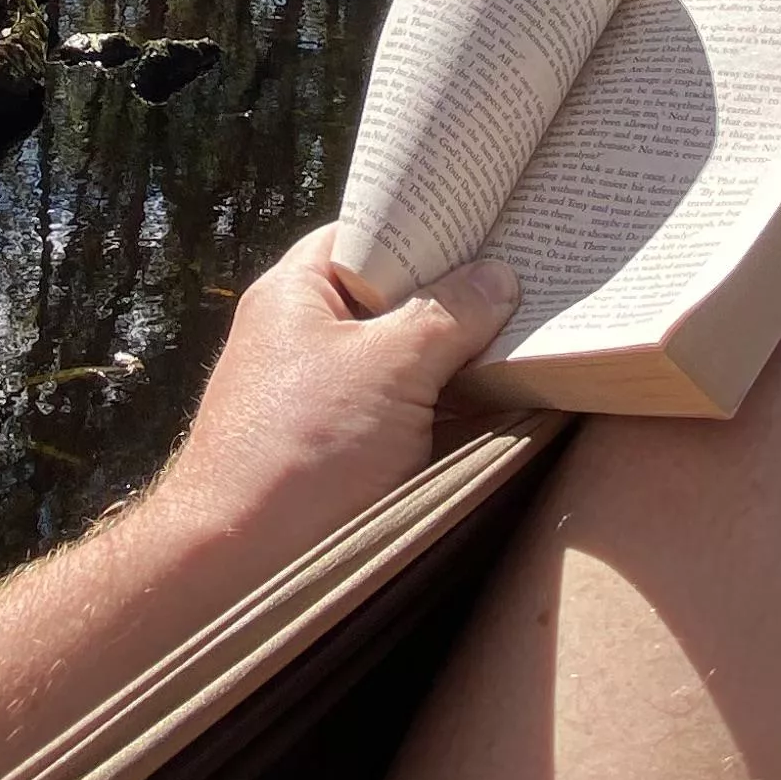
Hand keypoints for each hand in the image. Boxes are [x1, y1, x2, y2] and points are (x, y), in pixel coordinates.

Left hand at [161, 224, 520, 564]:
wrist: (242, 565)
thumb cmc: (301, 451)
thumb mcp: (387, 367)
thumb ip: (447, 314)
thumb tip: (501, 276)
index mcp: (296, 293)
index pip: (366, 231)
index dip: (425, 221)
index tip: (490, 214)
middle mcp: (308, 335)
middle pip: (396, 294)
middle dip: (459, 289)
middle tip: (533, 269)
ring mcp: (329, 395)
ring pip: (409, 355)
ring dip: (463, 350)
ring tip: (538, 324)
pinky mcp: (349, 447)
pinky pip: (411, 406)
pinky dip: (453, 399)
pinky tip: (509, 392)